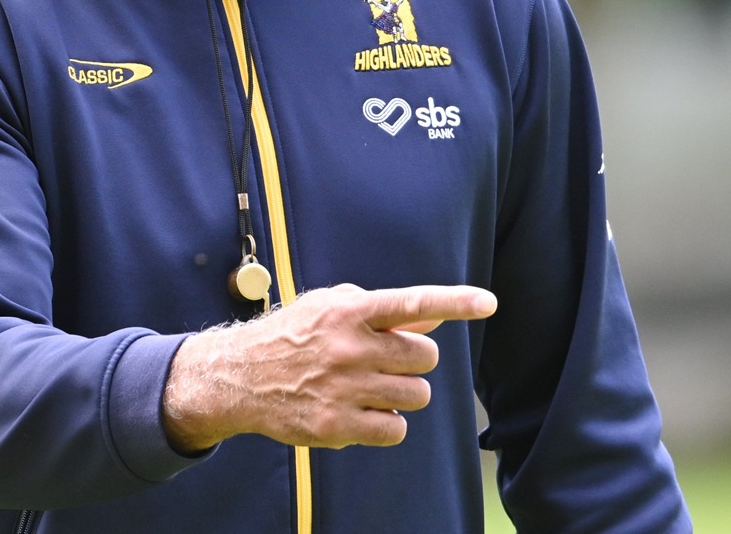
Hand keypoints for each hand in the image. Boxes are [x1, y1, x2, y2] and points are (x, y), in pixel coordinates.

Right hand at [162, 283, 495, 452]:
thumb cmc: (296, 334)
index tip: (488, 302)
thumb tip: (434, 319)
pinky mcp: (337, 425)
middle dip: (414, 360)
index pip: (411, 303)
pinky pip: (396, 429)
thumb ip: (384, 314)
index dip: (453, 301)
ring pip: (416, 395)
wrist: (242, 374)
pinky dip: (389, 422)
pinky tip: (363, 410)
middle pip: (424, 358)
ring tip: (372, 385)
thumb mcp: (333, 307)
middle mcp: (350, 347)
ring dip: (403, 391)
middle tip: (387, 359)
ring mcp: (344, 388)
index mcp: (350, 310)